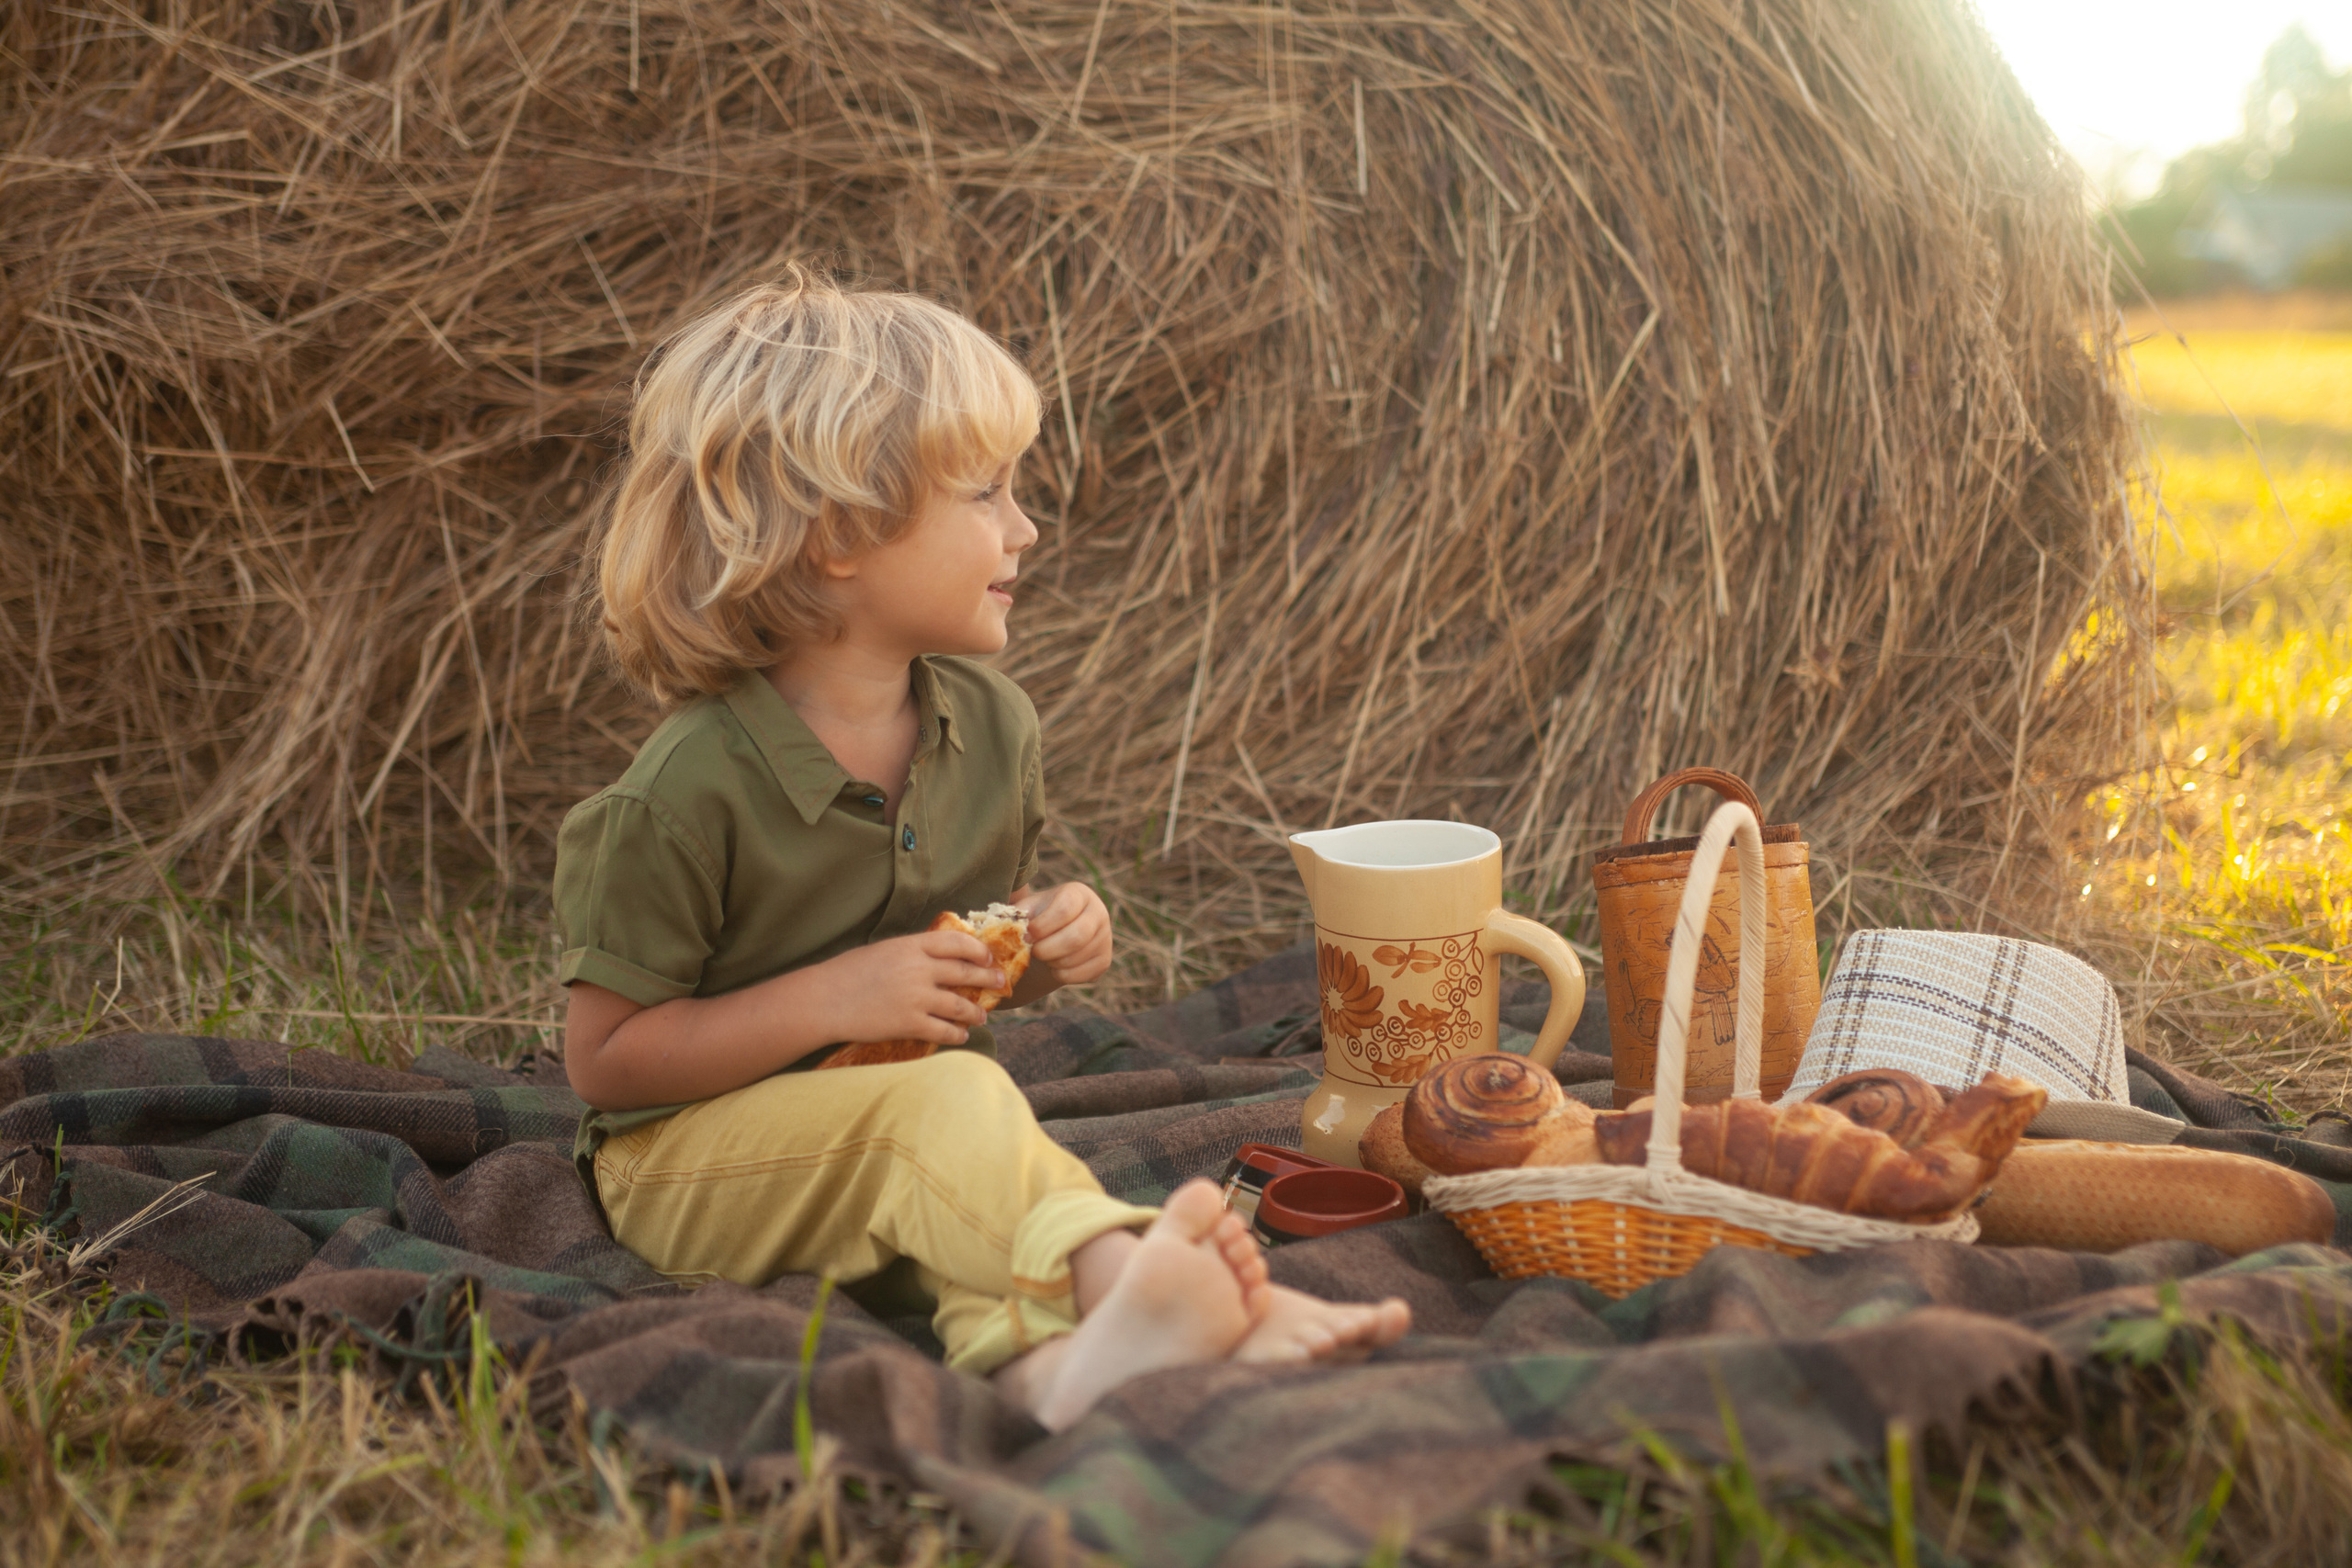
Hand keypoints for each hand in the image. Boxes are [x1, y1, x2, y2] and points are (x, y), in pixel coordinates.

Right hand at [816, 928, 1004, 1044]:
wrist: (824, 1000)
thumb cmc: (848, 973)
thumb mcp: (883, 950)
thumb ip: (912, 952)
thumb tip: (938, 958)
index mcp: (911, 945)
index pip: (958, 942)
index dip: (979, 950)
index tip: (988, 957)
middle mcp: (919, 969)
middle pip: (966, 972)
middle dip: (989, 978)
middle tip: (1000, 983)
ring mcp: (916, 997)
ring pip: (960, 1005)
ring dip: (976, 1011)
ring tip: (982, 1016)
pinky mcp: (910, 1023)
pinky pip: (944, 1030)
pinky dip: (957, 1034)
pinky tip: (961, 1036)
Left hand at [1014, 881, 1112, 989]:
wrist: (1054, 937)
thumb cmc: (1037, 920)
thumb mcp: (1027, 911)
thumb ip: (1018, 915)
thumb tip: (1006, 926)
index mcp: (1079, 894)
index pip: (1065, 909)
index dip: (1043, 926)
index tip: (1027, 935)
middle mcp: (1098, 912)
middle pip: (1076, 937)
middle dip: (1047, 949)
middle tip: (1033, 952)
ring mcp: (1105, 937)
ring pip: (1077, 958)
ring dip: (1052, 962)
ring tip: (1043, 956)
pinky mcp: (1104, 960)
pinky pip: (1081, 974)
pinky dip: (1061, 975)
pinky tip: (1054, 966)